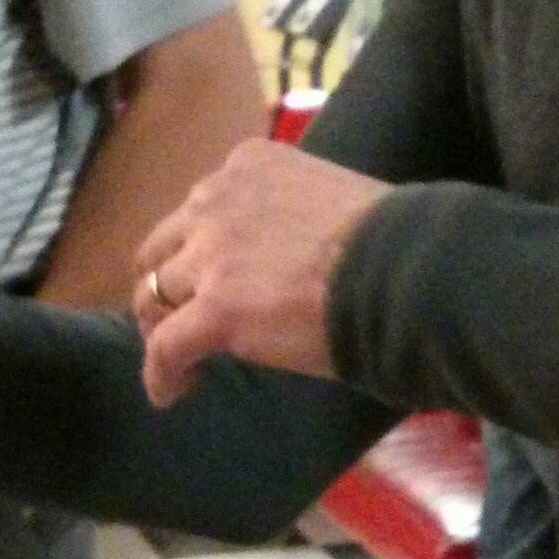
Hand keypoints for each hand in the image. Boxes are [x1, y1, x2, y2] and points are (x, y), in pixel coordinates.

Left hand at [132, 139, 388, 405]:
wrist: (404, 270)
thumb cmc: (392, 239)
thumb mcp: (329, 197)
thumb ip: (291, 214)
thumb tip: (294, 256)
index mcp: (249, 165)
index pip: (202, 207)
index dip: (200, 247)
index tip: (214, 278)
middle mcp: (218, 199)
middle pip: (164, 246)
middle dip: (166, 283)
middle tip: (181, 318)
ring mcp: (213, 254)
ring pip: (153, 293)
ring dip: (161, 327)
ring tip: (180, 360)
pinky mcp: (216, 308)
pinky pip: (166, 346)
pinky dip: (161, 372)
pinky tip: (170, 393)